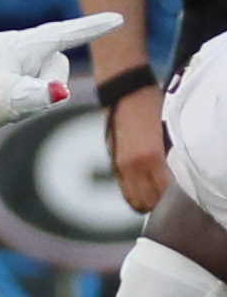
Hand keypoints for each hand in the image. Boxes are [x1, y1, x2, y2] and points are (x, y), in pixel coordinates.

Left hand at [0, 14, 121, 151]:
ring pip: (27, 81)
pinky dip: (4, 104)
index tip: (118, 19)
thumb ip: (35, 96)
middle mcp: (1, 51)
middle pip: (49, 63)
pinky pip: (5, 91)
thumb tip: (58, 95)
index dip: (92, 29)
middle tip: (8, 101)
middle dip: (46, 83)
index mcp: (13, 47)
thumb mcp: (0, 101)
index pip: (63, 35)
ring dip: (20, 99)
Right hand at [113, 84, 172, 212]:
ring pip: (133, 199)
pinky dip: (135, 193)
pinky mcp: (113, 162)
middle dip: (160, 204)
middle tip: (173, 201)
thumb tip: (177, 175)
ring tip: (159, 199)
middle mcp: (132, 165)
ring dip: (146, 202)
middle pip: (147, 201)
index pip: (164, 193)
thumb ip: (170, 156)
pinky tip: (145, 189)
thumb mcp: (168, 131)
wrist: (122, 91)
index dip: (175, 199)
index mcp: (150, 157)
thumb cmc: (150, 105)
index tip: (184, 198)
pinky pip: (124, 189)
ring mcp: (120, 165)